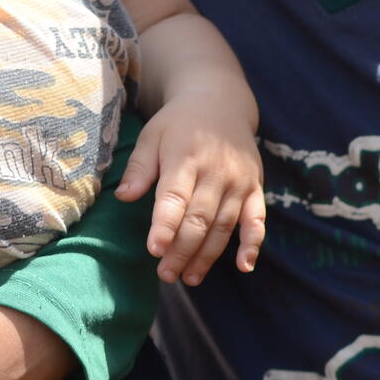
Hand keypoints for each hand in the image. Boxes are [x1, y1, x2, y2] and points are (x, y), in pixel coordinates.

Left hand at [116, 87, 264, 283]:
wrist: (220, 102)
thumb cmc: (179, 123)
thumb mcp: (153, 134)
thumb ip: (139, 167)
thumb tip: (123, 197)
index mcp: (186, 156)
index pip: (175, 196)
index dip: (165, 224)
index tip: (154, 249)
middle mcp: (216, 171)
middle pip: (200, 218)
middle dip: (182, 249)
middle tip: (165, 274)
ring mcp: (239, 181)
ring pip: (224, 226)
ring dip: (207, 255)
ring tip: (188, 278)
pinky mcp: (255, 188)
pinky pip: (257, 220)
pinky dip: (253, 244)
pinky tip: (244, 266)